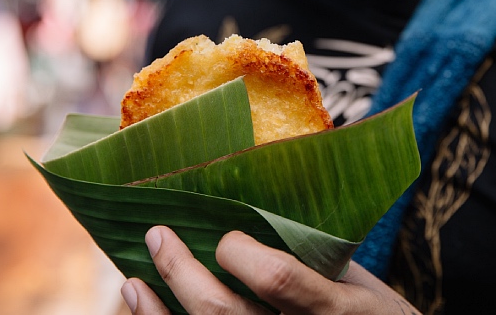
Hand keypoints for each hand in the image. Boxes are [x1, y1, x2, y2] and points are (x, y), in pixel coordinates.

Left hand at [120, 226, 422, 314]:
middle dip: (183, 274)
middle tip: (157, 234)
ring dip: (159, 309)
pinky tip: (142, 303)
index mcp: (333, 308)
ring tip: (134, 278)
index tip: (225, 235)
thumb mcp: (360, 282)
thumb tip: (264, 192)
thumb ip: (316, 251)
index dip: (242, 255)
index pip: (278, 279)